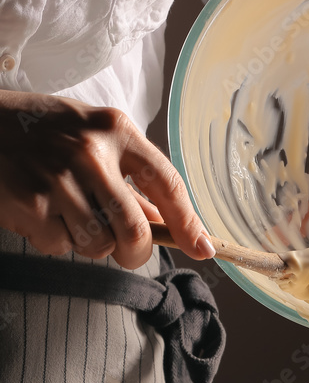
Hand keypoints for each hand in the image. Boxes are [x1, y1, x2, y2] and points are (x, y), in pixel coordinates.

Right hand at [0, 91, 215, 268]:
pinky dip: (55, 239)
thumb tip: (165, 222)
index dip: (189, 222)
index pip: (167, 183)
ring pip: (98, 244)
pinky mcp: (31, 205)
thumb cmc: (40, 130)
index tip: (203, 248)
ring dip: (90, 243)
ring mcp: (58, 180)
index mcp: (115, 130)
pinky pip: (61, 246)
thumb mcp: (91, 135)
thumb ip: (129, 174)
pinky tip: (40, 211)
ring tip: (69, 213)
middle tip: (130, 252)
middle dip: (138, 252)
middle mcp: (90, 153)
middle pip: (135, 229)